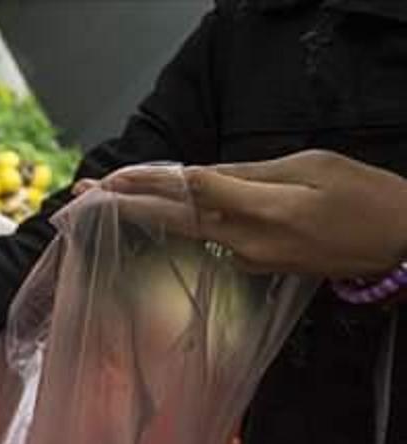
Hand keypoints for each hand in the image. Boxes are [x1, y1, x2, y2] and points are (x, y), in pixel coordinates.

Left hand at [76, 151, 406, 277]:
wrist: (400, 245)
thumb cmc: (364, 196)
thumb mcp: (311, 168)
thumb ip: (251, 174)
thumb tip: (202, 175)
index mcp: (262, 211)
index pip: (190, 192)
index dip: (146, 183)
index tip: (108, 179)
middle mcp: (246, 240)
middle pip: (173, 219)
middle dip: (123, 206)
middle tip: (78, 198)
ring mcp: (249, 258)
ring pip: (187, 231)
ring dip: (143, 216)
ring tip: (102, 203)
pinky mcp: (255, 266)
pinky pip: (208, 240)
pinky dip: (178, 225)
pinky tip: (153, 215)